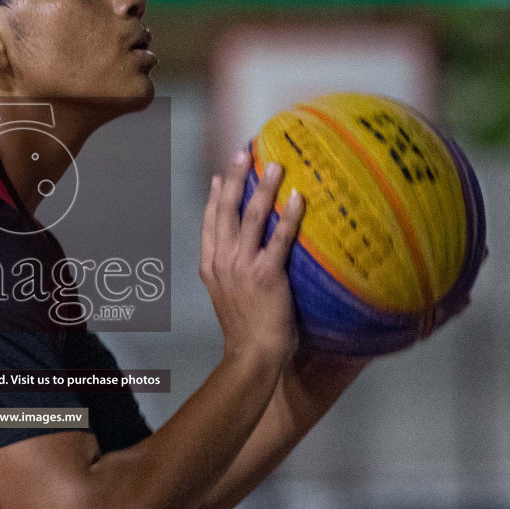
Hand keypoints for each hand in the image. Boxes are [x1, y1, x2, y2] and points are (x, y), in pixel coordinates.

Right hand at [199, 150, 304, 370]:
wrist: (252, 355)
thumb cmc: (246, 330)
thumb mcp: (227, 296)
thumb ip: (229, 271)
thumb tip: (241, 251)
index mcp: (211, 266)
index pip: (210, 222)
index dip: (215, 195)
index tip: (221, 174)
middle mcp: (223, 262)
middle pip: (226, 210)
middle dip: (234, 178)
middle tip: (245, 152)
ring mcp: (243, 267)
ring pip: (250, 217)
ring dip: (263, 188)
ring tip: (276, 165)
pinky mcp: (267, 276)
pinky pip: (279, 239)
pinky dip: (289, 217)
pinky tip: (299, 198)